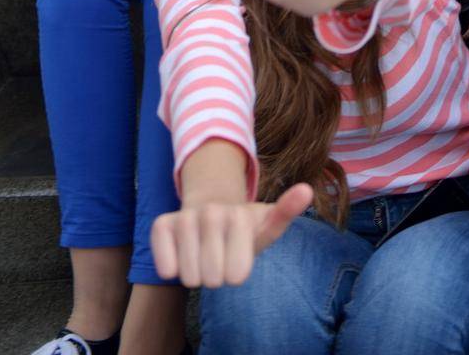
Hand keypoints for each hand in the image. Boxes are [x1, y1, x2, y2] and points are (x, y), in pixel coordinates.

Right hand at [151, 183, 311, 286]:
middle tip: (220, 253)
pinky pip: (166, 269)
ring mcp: (186, 217)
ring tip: (204, 251)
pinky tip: (183, 250)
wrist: (212, 209)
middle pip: (212, 279)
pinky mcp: (161, 224)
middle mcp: (212, 212)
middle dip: (217, 274)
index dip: (237, 272)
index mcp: (240, 216)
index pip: (236, 276)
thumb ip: (286, 212)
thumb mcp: (266, 224)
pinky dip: (173, 267)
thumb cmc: (243, 228)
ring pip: (189, 277)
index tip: (239, 253)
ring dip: (196, 272)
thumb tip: (307, 189)